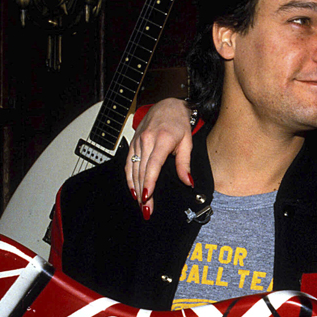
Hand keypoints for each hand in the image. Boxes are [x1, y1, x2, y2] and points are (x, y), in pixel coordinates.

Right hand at [125, 98, 194, 218]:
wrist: (167, 106)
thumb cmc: (179, 123)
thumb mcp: (187, 142)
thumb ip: (185, 164)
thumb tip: (188, 182)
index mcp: (161, 140)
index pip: (153, 165)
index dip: (149, 182)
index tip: (147, 196)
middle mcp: (146, 140)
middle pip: (142, 171)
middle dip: (143, 192)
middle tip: (146, 210)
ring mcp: (137, 141)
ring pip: (133, 169)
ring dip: (136, 188)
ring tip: (141, 205)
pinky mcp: (133, 143)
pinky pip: (128, 163)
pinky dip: (129, 178)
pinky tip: (133, 190)